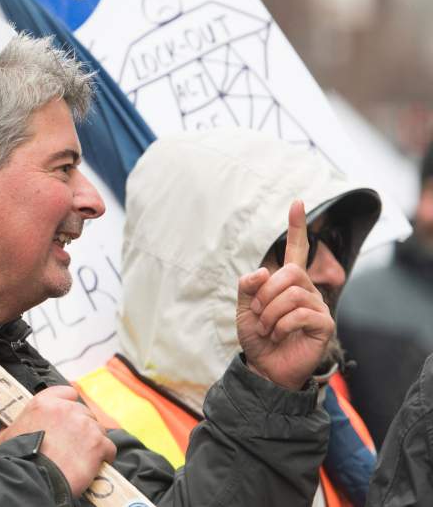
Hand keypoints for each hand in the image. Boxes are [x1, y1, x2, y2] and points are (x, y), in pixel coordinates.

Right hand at [0, 385, 115, 496]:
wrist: (33, 477)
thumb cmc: (18, 458)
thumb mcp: (7, 434)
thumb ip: (15, 426)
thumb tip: (12, 430)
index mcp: (44, 403)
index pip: (68, 392)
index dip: (70, 405)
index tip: (70, 417)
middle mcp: (66, 409)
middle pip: (85, 412)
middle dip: (82, 427)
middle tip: (76, 443)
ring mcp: (84, 425)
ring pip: (98, 429)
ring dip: (94, 441)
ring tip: (84, 457)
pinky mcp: (98, 443)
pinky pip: (109, 447)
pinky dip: (105, 456)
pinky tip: (96, 465)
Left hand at [235, 200, 334, 390]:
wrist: (264, 366)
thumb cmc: (257, 337)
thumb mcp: (244, 308)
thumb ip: (248, 285)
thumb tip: (262, 272)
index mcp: (288, 282)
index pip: (296, 249)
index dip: (296, 227)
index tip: (297, 202)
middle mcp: (306, 289)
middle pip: (290, 272)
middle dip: (266, 293)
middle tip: (258, 313)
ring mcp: (318, 306)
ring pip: (293, 293)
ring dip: (270, 312)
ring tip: (267, 328)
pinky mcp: (324, 325)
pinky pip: (301, 313)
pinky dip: (281, 324)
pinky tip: (278, 335)